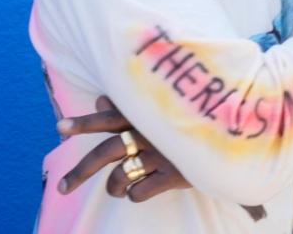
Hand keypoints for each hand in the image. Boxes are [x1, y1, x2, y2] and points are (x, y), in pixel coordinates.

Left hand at [56, 96, 190, 200]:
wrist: (233, 132)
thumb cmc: (191, 118)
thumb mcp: (162, 107)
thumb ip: (129, 106)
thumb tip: (100, 99)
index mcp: (146, 115)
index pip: (110, 117)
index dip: (85, 122)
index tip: (59, 128)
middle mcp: (150, 133)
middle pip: (106, 152)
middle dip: (80, 171)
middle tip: (63, 187)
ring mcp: (161, 154)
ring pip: (121, 175)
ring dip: (113, 187)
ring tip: (115, 191)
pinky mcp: (174, 174)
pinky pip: (140, 191)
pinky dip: (133, 194)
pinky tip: (137, 192)